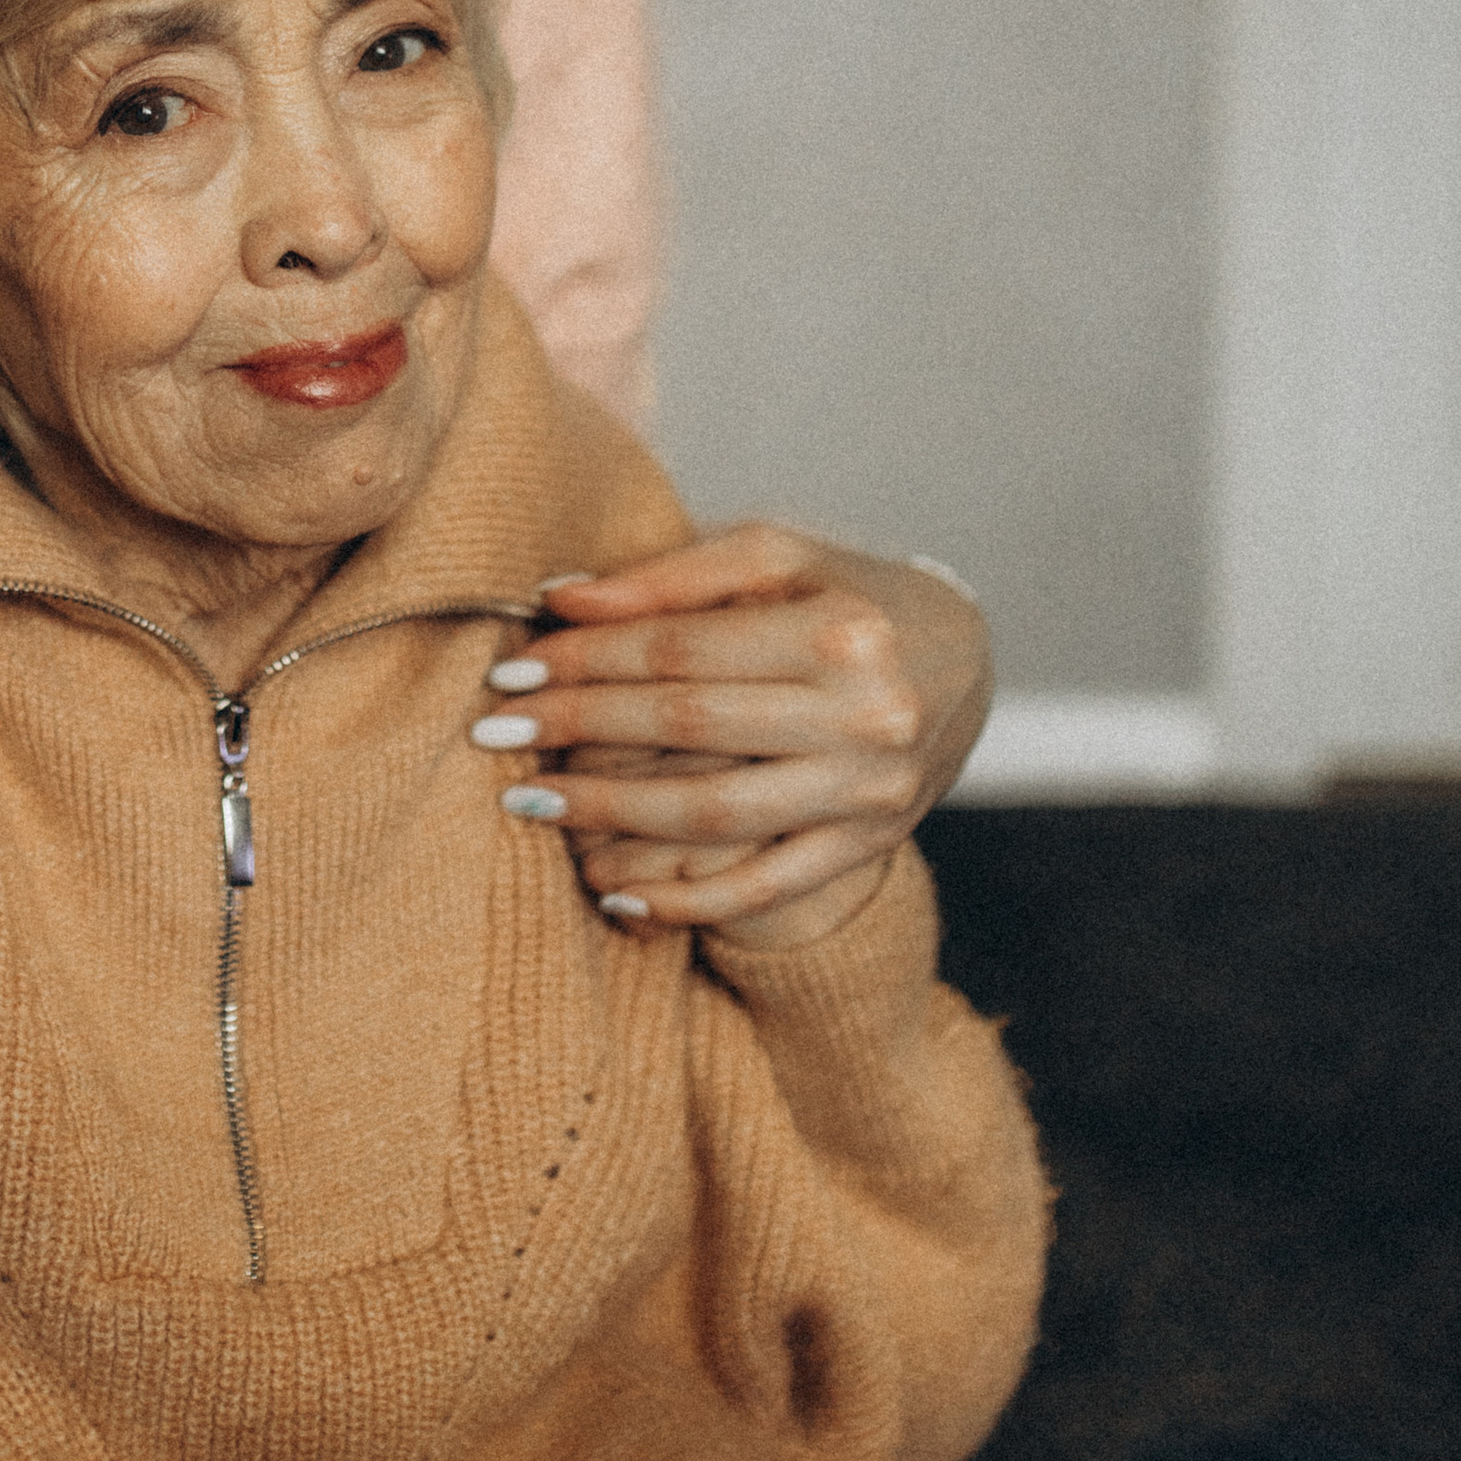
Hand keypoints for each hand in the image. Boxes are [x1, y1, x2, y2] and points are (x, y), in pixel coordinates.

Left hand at [484, 527, 990, 936]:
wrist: (965, 660)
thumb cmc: (849, 593)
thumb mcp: (777, 557)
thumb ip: (672, 576)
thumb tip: (560, 601)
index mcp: (841, 630)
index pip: (683, 651)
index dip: (587, 661)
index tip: (512, 670)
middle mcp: (866, 715)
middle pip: (690, 727)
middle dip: (579, 730)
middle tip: (494, 733)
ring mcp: (870, 793)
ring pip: (716, 815)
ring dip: (611, 815)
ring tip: (532, 805)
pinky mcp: (867, 848)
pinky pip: (763, 888)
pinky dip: (684, 902)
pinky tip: (613, 898)